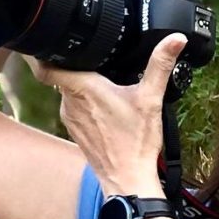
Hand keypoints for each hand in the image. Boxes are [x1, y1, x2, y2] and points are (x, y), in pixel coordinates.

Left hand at [25, 33, 187, 196]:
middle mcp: (70, 103)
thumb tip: (175, 39)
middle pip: (61, 75)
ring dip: (82, 86)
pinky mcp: (76, 131)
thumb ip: (160, 65)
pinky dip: (85, 104)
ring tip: (105, 84)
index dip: (44, 52)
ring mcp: (70, 119)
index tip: (53, 42)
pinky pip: (75, 109)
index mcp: (82, 88)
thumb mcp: (151, 99)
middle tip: (95, 60)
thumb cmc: (135, 143)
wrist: (128, 179)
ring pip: (68, 92)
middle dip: (76, 66)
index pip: (46, 66)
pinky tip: (105, 107)